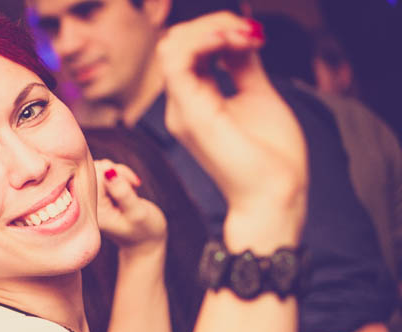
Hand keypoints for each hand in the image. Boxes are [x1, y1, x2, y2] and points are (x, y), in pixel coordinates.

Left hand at [94, 159, 166, 255]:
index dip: (113, 173)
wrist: (146, 242)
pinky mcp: (100, 196)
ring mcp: (93, 200)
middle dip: (116, 171)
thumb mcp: (137, 213)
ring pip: (100, 169)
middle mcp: (88, 204)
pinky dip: (119, 175)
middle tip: (132, 185)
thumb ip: (123, 193)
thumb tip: (108, 172)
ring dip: (119, 173)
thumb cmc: (145, 230)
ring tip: (132, 187)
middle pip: (94, 169)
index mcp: (92, 210)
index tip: (131, 185)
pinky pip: (105, 173)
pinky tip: (129, 187)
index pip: (93, 176)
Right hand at [157, 12, 306, 248]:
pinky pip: (178, 62)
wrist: (274, 192)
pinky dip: (204, 41)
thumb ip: (242, 63)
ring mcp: (182, 111)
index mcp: (195, 101)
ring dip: (211, 29)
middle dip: (215, 24)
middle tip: (252, 33)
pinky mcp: (190, 114)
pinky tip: (233, 41)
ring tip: (245, 36)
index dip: (218, 28)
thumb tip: (239, 32)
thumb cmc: (269, 155)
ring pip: (172, 46)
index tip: (255, 34)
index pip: (187, 48)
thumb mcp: (258, 94)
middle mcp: (181, 106)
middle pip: (176, 42)